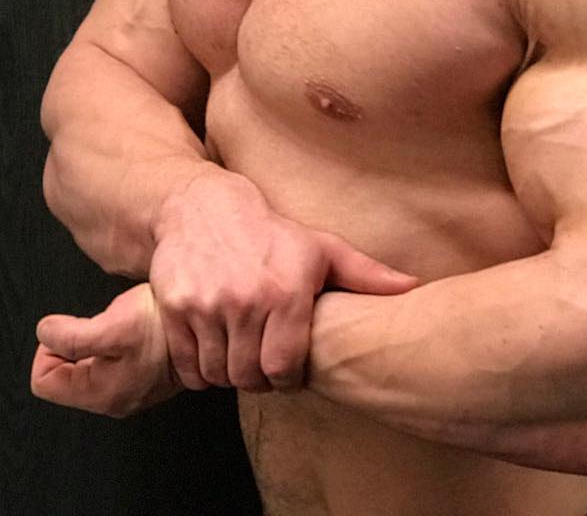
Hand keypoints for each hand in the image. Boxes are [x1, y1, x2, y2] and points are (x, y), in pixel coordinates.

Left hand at [32, 282, 179, 416]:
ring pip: (89, 365)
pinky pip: (112, 360)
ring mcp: (130, 388)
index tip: (74, 329)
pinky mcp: (143, 375)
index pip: (43, 380)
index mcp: (100, 394)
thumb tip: (44, 333)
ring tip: (122, 324)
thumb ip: (70, 336)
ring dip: (97, 340)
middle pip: (65, 373)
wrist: (207, 324)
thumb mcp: (112, 326)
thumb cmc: (164, 327)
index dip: (51, 348)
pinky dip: (115, 342)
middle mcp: (113, 399)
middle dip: (76, 343)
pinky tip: (133, 329)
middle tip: (102, 325)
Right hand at [149, 171, 419, 392]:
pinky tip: (214, 346)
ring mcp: (206, 305)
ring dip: (228, 372)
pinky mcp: (173, 309)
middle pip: (249, 377)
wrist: (203, 208)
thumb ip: (366, 274)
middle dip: (258, 377)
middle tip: (262, 360)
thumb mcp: (322, 248)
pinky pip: (187, 365)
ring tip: (239, 350)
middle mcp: (245, 300)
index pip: (284, 369)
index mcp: (286, 291)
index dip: (287, 377)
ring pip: (217, 374)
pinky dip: (199, 368)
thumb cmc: (271, 232)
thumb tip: (413, 287)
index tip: (287, 366)